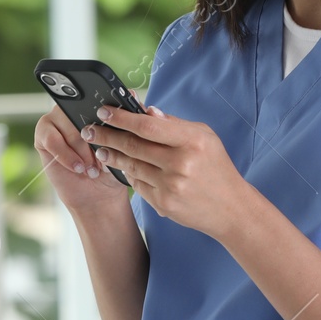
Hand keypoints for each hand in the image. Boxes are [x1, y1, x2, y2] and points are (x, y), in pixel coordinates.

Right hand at [33, 103, 132, 218]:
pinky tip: (78, 167)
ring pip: (68, 125)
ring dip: (82, 150)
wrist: (99, 192)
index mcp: (98, 102)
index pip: (101, 93)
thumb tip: (132, 96)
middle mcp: (76, 104)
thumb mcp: (128, 144)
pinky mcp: (43, 132)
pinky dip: (67, 156)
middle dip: (95, 137)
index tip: (114, 131)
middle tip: (103, 156)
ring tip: (91, 167)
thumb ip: (130, 119)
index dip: (107, 113)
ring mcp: (58, 116)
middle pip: (83, 110)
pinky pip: (52, 139)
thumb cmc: (115, 166)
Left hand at [83, 103, 251, 240]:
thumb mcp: (203, 137)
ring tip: (100, 148)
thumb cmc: (216, 167)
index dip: (122, 117)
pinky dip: (127, 174)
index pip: (148, 125)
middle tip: (90, 130)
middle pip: (133, 145)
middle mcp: (180, 164)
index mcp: (191, 141)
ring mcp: (170, 186)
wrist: (230, 208)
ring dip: (111, 156)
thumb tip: (145, 110)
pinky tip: (120, 166)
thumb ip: (173, 124)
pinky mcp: (163, 204)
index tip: (104, 111)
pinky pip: (137, 184)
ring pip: (131, 166)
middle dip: (107, 135)